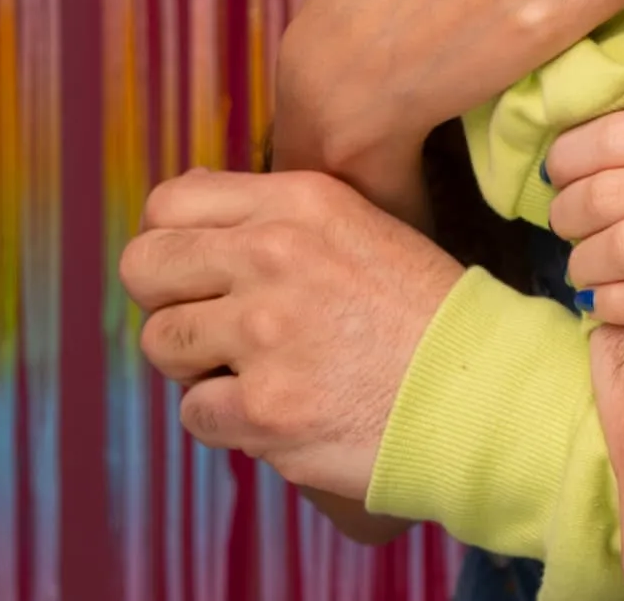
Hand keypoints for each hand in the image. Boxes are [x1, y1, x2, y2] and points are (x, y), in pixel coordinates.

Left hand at [119, 168, 463, 500]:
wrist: (480, 388)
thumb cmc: (421, 311)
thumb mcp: (358, 226)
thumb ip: (275, 215)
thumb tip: (184, 203)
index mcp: (301, 203)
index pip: (169, 203)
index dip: (170, 241)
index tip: (195, 272)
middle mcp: (275, 256)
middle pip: (144, 269)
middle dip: (166, 301)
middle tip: (211, 325)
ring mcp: (266, 333)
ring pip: (161, 344)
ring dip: (197, 364)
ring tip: (256, 368)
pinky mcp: (263, 407)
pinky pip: (195, 413)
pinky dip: (229, 420)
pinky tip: (281, 408)